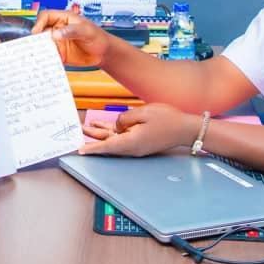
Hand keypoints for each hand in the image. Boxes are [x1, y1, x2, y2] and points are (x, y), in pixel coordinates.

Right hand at [30, 10, 110, 67]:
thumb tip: (56, 34)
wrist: (104, 53)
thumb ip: (72, 31)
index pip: (45, 16)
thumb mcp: (86, 31)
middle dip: (36, 38)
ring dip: (40, 50)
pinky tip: (46, 64)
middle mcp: (58, 30)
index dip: (39, 23)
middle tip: (34, 47)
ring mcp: (58, 42)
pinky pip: (49, 56)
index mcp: (63, 19)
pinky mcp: (59, 54)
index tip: (36, 32)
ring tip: (39, 57)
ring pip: (43, 45)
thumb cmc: (98, 37)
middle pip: (41, 31)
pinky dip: (46, 60)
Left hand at [79, 104, 195, 156]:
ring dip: (100, 134)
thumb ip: (125, 118)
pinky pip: (122, 138)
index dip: (92, 148)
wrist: (185, 128)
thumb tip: (116, 126)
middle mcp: (132, 148)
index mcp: (132, 142)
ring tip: (86, 127)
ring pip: (113, 140)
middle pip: (107, 144)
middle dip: (92, 139)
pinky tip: (103, 126)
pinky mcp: (140, 142)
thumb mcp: (143, 112)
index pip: (107, 146)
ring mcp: (137, 146)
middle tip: (77, 133)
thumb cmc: (167, 119)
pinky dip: (111, 132)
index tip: (79, 150)